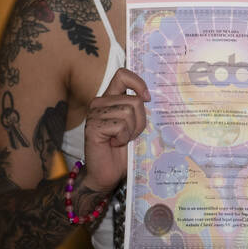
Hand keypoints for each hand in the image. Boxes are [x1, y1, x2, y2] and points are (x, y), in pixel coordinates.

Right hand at [82, 68, 149, 191]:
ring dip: (132, 131)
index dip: (138, 83)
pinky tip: (113, 145)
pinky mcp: (92, 127)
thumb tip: (155, 98)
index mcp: (111, 98)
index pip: (123, 75)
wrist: (106, 174)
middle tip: (130, 135)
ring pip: (129, 112)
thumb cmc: (122, 151)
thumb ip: (140, 110)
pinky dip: (123, 138)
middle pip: (134, 100)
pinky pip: (120, 126)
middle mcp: (100, 102)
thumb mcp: (135, 126)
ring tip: (121, 140)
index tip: (147, 99)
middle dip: (140, 121)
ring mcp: (94, 114)